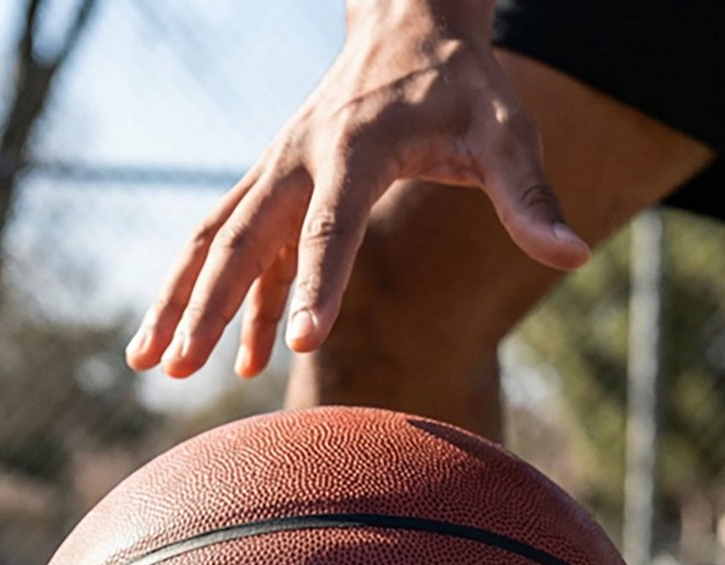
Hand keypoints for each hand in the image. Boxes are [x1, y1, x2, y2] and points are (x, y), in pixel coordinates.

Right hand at [124, 0, 589, 380]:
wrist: (408, 21)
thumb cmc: (464, 86)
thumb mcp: (506, 131)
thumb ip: (530, 197)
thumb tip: (574, 255)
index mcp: (354, 147)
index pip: (329, 226)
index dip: (314, 284)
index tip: (299, 344)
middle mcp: (297, 157)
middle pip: (237, 238)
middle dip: (202, 306)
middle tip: (175, 369)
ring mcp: (276, 169)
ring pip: (211, 238)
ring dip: (179, 300)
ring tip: (149, 364)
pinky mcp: (273, 183)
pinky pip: (234, 244)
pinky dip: (226, 299)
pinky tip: (236, 360)